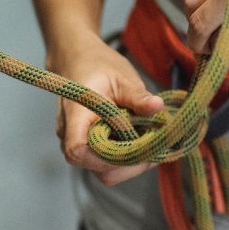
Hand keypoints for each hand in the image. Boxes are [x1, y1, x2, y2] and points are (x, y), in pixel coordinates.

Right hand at [49, 36, 164, 185]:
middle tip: (154, 149)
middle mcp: (70, 134)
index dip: (105, 160)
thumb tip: (158, 107)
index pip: (78, 151)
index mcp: (75, 116)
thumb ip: (137, 96)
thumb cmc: (96, 65)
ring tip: (149, 143)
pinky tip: (140, 141)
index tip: (134, 150)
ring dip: (129, 163)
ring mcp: (77, 142)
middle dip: (129, 165)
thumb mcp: (121, 77)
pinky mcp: (87, 145)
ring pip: (103, 169)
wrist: (77, 59)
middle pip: (96, 169)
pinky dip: (124, 157)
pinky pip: (104, 161)